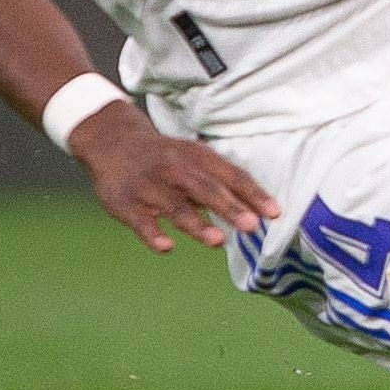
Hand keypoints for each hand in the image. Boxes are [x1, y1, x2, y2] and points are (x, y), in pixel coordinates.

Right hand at [69, 101, 277, 253]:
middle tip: (252, 226)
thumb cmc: (169, 158)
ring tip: (218, 241)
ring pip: (176, 208)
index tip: (274, 214)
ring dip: (197, 224)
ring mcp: (151, 188)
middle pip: (207, 190)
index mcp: (199, 158)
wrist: (114, 142)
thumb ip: (225, 183)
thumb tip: (260, 210)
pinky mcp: (127, 205)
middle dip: (230, 208)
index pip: (231, 176)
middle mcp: (177, 171)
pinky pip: (141, 222)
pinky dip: (153, 235)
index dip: (253, 195)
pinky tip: (167, 247)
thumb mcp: (197, 158)